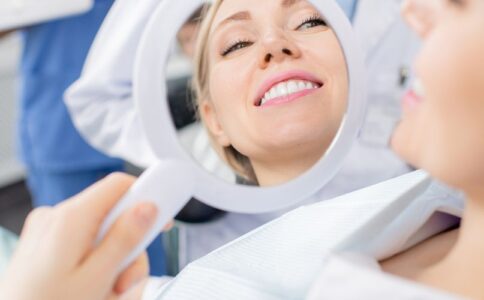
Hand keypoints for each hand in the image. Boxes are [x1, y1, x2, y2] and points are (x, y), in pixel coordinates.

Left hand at [0, 173, 157, 299]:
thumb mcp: (96, 278)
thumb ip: (124, 239)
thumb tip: (148, 207)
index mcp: (69, 218)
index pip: (118, 185)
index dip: (146, 197)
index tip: (163, 218)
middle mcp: (56, 217)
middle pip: (113, 216)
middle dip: (128, 248)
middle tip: (125, 281)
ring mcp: (47, 231)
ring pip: (101, 234)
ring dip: (113, 263)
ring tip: (107, 293)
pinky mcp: (45, 245)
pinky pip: (83, 245)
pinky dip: (95, 264)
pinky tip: (92, 289)